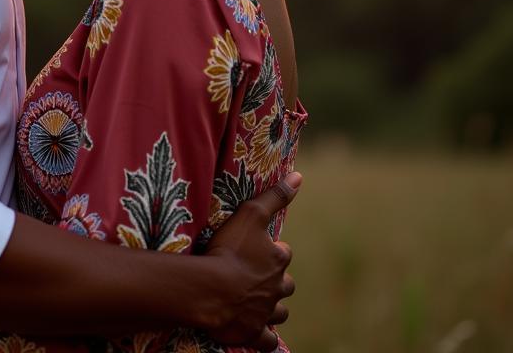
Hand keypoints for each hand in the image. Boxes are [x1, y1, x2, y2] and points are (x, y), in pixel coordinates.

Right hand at [201, 171, 300, 349]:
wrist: (213, 290)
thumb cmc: (230, 249)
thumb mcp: (251, 214)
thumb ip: (275, 196)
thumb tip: (299, 177)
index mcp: (277, 260)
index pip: (283, 253)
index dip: (274, 249)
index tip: (261, 247)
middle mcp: (277, 287)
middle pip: (286, 284)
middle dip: (278, 280)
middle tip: (259, 275)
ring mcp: (266, 312)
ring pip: (279, 312)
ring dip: (273, 306)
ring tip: (260, 301)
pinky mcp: (254, 332)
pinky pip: (266, 340)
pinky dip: (265, 338)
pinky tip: (262, 335)